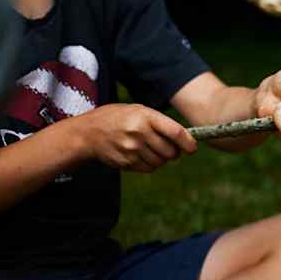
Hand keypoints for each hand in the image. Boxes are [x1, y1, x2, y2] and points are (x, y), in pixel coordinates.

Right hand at [76, 103, 197, 171]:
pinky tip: (140, 154)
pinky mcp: (126, 162)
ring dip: (161, 159)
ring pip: (161, 162)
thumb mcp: (137, 110)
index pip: (176, 132)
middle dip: (174, 152)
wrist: (87, 133)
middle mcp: (139, 133)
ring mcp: (132, 149)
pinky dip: (150, 164)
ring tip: (150, 149)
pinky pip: (149, 168)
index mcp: (144, 116)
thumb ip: (159, 122)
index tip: (192, 148)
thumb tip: (185, 138)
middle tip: (170, 148)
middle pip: (171, 151)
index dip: (188, 143)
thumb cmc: (117, 118)